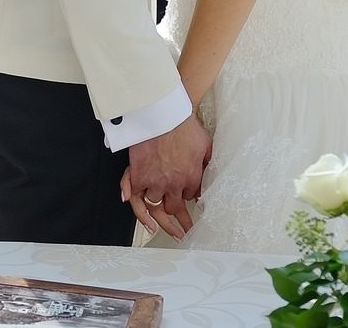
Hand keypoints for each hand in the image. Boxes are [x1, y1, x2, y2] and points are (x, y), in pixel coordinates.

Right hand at [124, 115, 210, 239]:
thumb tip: (210, 177)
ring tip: (161, 228)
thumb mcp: (206, 145)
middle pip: (175, 208)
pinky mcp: (139, 176)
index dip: (190, 199)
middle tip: (183, 231)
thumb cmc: (184, 125)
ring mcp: (155, 181)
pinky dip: (138, 210)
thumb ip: (208, 164)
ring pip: (156, 205)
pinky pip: (136, 199)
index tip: (190, 204)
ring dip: (159, 216)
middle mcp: (174, 184)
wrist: (163, 115)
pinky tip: (144, 219)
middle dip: (179, 221)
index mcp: (192, 177)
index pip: (191, 196)